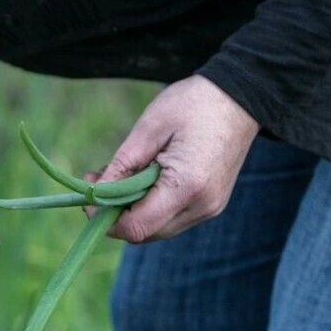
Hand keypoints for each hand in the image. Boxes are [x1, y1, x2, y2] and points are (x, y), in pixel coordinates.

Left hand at [90, 75, 258, 243]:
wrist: (242, 97)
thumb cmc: (194, 104)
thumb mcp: (149, 128)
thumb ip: (121, 165)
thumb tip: (95, 194)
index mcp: (187, 186)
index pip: (137, 227)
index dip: (106, 219)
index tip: (88, 197)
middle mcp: (202, 206)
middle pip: (145, 233)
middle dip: (115, 213)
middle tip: (98, 179)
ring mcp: (209, 209)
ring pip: (156, 228)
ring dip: (131, 209)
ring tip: (119, 174)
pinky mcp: (211, 205)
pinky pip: (170, 218)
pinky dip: (150, 205)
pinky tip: (142, 179)